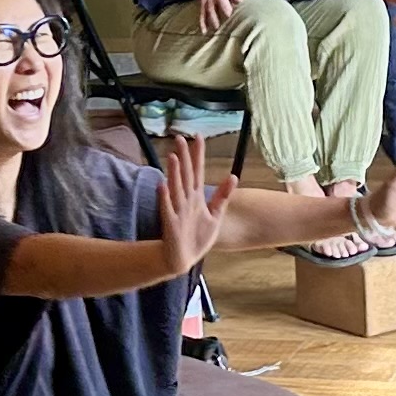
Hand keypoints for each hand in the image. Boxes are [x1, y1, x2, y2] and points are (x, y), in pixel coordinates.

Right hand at [154, 131, 226, 277]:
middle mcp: (186, 201)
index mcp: (197, 198)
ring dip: (174, 173)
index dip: (198, 155)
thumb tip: (233, 176)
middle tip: (179, 137)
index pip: (197, 171)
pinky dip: (164, 198)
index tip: (198, 136)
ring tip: (172, 156)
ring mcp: (178, 211)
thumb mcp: (215, 215)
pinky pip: (167, 209)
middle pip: (185, 175)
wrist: (183, 258)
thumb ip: (222, 196)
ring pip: (176, 188)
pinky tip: (162, 185)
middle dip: (183, 157)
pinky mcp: (171, 224)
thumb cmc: (198, 237)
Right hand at [190, 0, 249, 34]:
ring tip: (217, 28)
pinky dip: (203, 23)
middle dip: (224, 7)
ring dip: (213, 18)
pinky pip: (202, 14)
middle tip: (229, 16)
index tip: (240, 1)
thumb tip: (252, 6)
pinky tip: (204, 32)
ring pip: (210, 8)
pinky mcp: (202, 5)